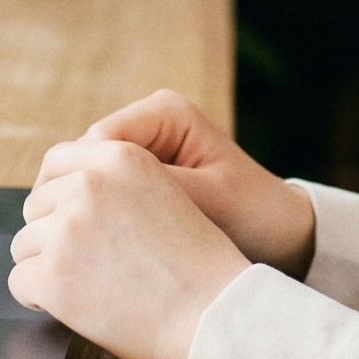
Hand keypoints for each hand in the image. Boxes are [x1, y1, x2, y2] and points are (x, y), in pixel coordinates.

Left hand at [9, 139, 248, 358]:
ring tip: (89, 287)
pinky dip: (39, 298)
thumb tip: (62, 196)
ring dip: (47, 266)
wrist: (217, 315)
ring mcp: (67, 229)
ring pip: (24, 245)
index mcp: (121, 157)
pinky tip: (75, 305)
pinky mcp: (53, 274)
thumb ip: (118, 185)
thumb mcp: (166, 195)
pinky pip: (20, 282)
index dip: (58, 194)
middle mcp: (89, 184)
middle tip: (87, 263)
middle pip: (36, 205)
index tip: (67, 220)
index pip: (56, 161)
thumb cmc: (198, 266)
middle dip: (52, 234)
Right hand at [72, 89, 315, 277]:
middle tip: (77, 239)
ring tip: (90, 246)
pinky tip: (102, 245)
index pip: (98, 140)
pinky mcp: (140, 175)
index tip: (80, 225)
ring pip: (89, 176)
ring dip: (88, 208)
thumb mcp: (206, 201)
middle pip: (85, 155)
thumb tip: (94, 191)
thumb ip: (152, 190)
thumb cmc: (253, 216)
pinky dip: (100, 215)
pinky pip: (103, 191)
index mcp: (165, 112)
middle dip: (79, 195)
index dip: (83, 181)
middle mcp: (148, 122)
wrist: (281, 234)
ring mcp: (143, 148)